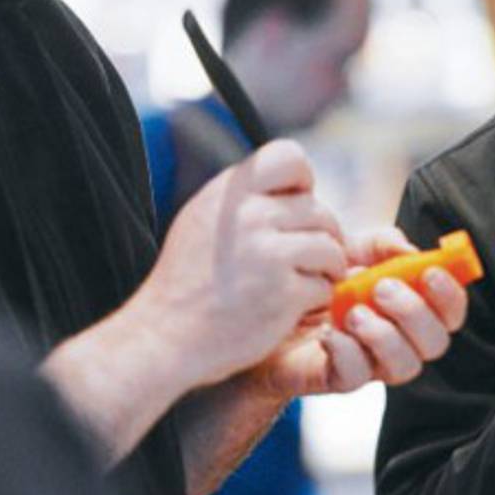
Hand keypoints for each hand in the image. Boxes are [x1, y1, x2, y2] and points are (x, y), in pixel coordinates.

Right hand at [134, 140, 348, 388]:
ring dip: (326, 267)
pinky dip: (316, 299)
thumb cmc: (187, 282)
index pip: (288, 156)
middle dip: (321, 235)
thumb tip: (298, 187)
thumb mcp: (203, 220)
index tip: (298, 203)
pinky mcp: (284, 293)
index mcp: (230, 193)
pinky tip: (293, 306)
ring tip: (305, 280)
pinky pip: (325, 285)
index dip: (303, 179)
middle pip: (319, 209)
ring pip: (331, 246)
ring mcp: (269, 254)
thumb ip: (245, 198)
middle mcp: (250, 217)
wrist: (163, 338)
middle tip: (306, 258)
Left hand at [253, 227, 468, 398]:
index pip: (450, 312)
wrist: (264, 307)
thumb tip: (411, 250)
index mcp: (410, 307)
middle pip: (435, 342)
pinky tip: (328, 332)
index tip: (430, 271)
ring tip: (353, 312)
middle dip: (415, 313)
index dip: (450, 295)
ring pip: (404, 366)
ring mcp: (371, 362)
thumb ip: (382, 243)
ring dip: (385, 335)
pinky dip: (346, 352)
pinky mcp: (338, 378)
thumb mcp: (350, 248)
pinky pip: (355, 377)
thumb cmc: (317, 278)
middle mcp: (399, 339)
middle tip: (381, 287)